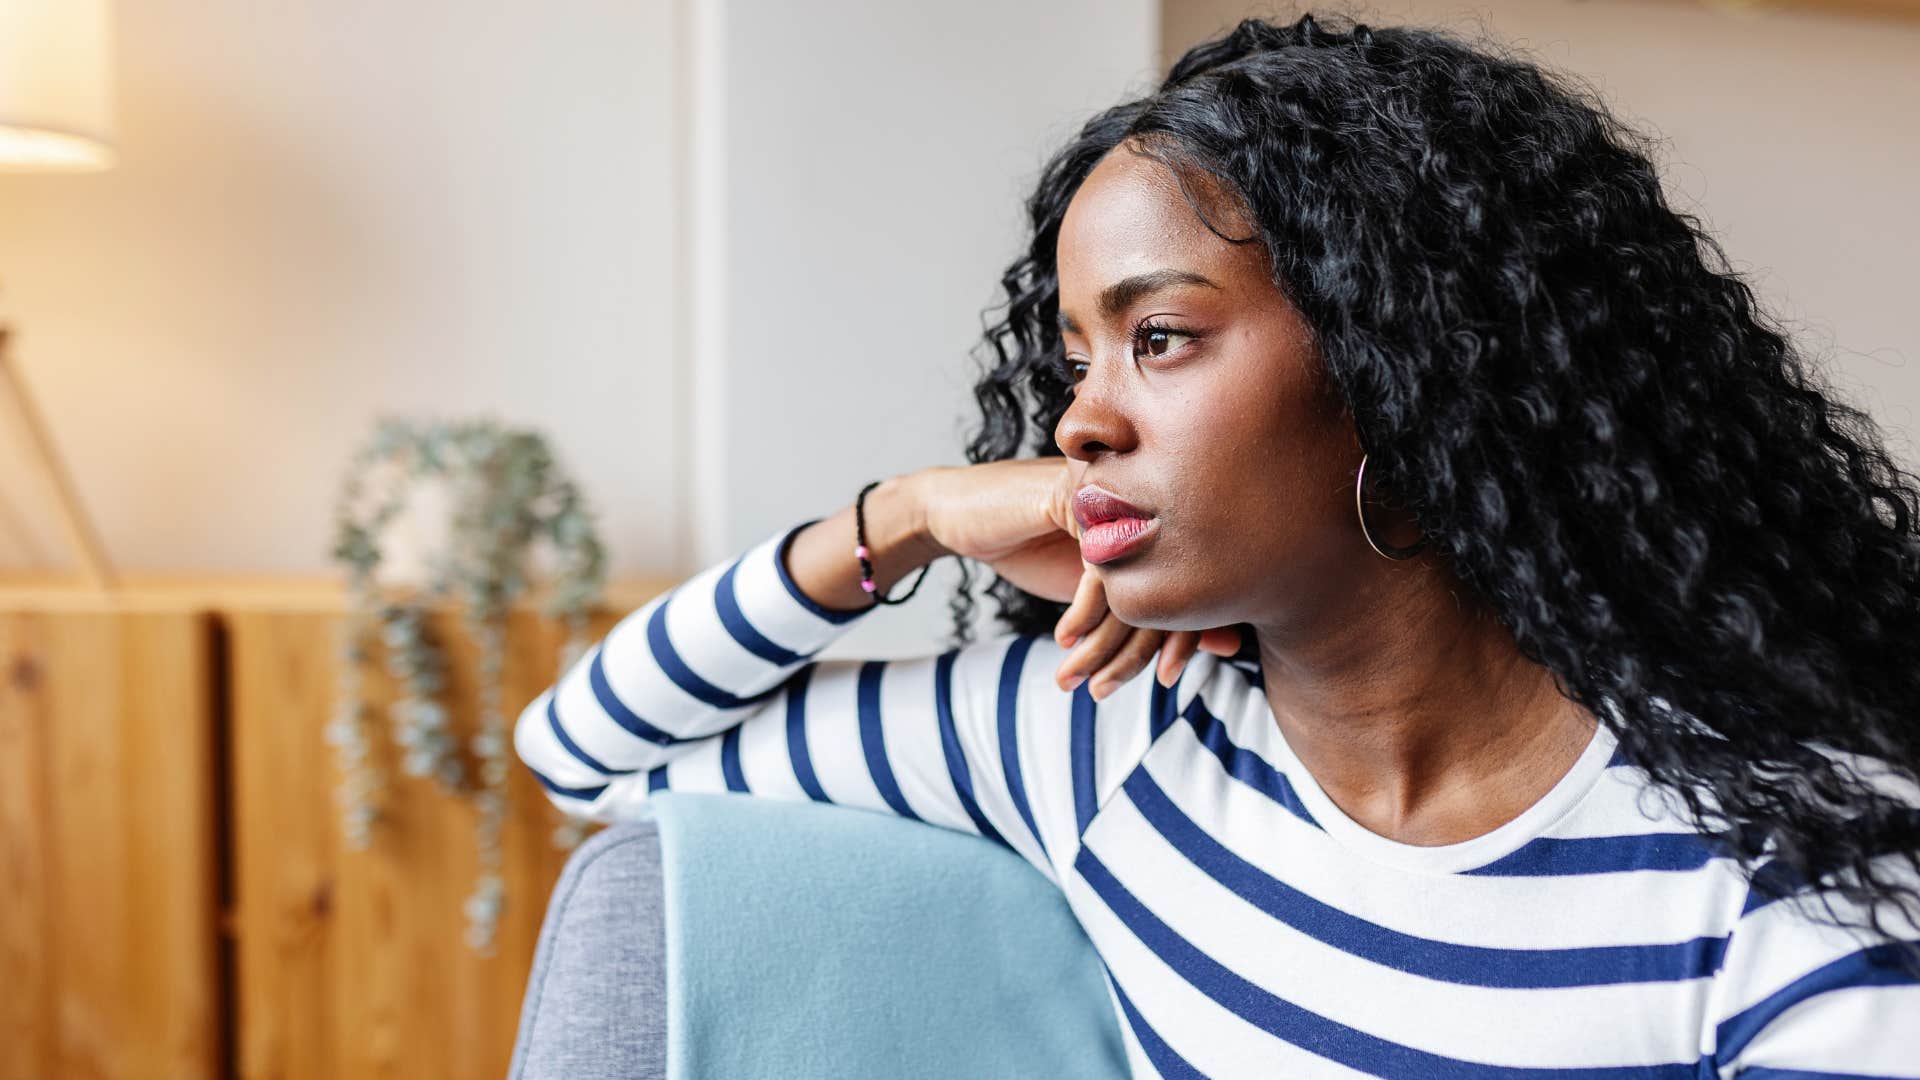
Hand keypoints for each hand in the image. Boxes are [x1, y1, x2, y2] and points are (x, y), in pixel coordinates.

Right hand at [912, 460, 1243, 696]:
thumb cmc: (1035, 548)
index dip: (1182, 638)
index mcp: (1160, 521)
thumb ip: (1156, 611)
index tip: (1167, 678)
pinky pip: (1096, 569)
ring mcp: (1111, 497)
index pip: (1190, 585)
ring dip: (1102, 642)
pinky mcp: (1076, 499)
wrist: (965, 516)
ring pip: (1131, 582)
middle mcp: (1145, 502)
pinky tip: (1064, 639)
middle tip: (1111, 689)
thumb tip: (1232, 645)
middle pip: (1164, 585)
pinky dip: (1081, 613)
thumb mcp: (1100, 593)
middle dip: (1140, 649)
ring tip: (1077, 678)